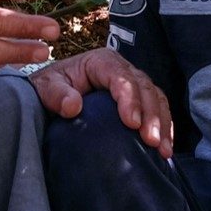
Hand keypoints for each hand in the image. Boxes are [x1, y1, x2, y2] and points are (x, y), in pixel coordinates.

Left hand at [27, 47, 172, 157]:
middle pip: (144, 88)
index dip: (130, 99)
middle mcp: (122, 70)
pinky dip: (165, 128)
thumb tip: (73, 106)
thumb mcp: (46, 87)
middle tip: (152, 141)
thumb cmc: (50, 88)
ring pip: (156, 98)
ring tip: (163, 149)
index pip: (121, 77)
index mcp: (101, 62)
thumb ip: (56, 94)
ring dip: (162, 124)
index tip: (131, 123)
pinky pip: (158, 109)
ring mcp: (133, 84)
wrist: (53, 95)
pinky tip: (165, 147)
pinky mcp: (139, 100)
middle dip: (151, 115)